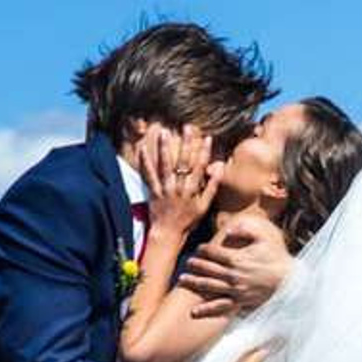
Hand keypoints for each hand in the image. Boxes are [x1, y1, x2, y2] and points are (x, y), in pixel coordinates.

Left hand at [131, 122, 219, 238]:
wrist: (169, 234)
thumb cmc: (188, 221)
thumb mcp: (204, 208)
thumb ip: (212, 189)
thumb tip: (219, 171)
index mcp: (193, 192)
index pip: (200, 168)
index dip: (204, 153)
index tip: (206, 138)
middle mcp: (180, 189)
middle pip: (184, 163)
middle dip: (186, 144)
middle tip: (187, 127)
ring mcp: (166, 190)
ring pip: (166, 166)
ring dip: (165, 149)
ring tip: (164, 133)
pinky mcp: (153, 192)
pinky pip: (148, 176)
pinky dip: (145, 162)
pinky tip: (142, 148)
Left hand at [180, 212, 292, 315]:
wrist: (291, 281)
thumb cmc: (278, 258)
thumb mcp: (265, 237)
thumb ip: (246, 229)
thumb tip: (228, 230)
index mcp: (236, 258)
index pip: (212, 252)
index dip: (203, 249)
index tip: (199, 248)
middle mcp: (232, 275)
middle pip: (206, 268)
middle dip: (195, 265)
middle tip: (187, 263)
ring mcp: (235, 290)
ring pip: (208, 286)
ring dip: (193, 283)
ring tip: (182, 280)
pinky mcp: (240, 302)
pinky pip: (220, 307)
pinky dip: (207, 310)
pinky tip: (194, 311)